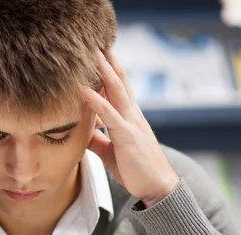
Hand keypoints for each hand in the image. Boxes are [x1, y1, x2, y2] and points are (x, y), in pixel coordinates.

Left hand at [81, 49, 179, 207]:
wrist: (157, 186)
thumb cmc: (136, 169)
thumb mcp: (112, 151)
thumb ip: (98, 139)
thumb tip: (83, 133)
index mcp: (129, 118)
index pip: (118, 88)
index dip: (109, 71)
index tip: (98, 55)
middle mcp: (131, 115)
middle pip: (119, 81)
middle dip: (107, 62)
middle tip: (96, 42)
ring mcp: (130, 123)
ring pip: (116, 90)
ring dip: (103, 71)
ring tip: (91, 53)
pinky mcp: (126, 135)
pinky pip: (108, 114)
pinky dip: (95, 100)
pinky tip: (83, 90)